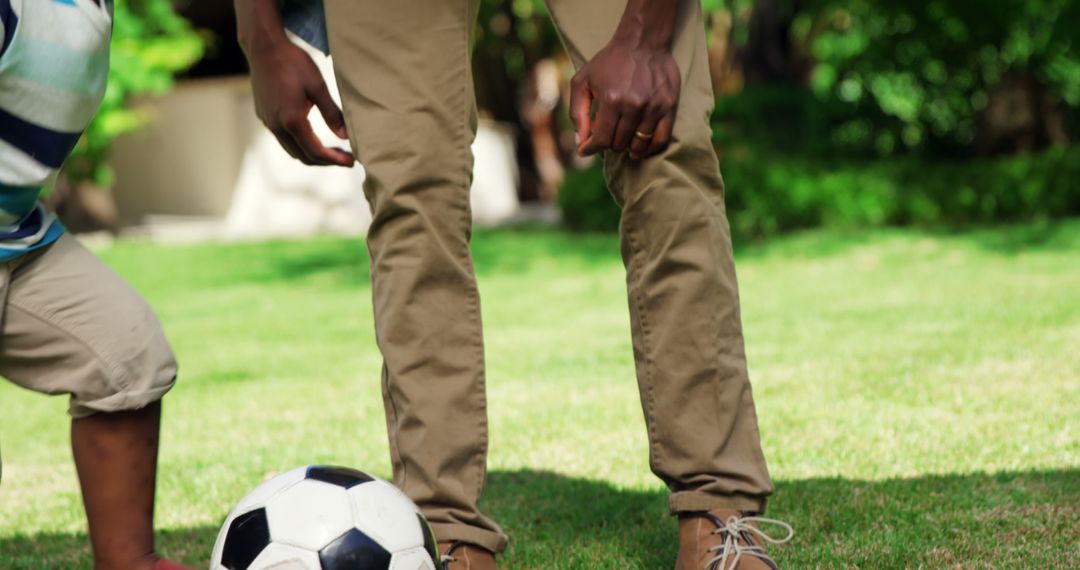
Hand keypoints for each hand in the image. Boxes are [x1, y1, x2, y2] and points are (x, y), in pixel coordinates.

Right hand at [247, 39, 353, 166]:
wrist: (263, 47)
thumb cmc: (293, 62)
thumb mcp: (318, 86)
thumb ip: (332, 113)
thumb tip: (345, 136)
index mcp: (291, 120)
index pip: (316, 152)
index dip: (335, 160)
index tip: (352, 161)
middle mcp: (277, 126)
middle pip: (303, 156)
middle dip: (325, 161)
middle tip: (345, 157)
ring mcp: (268, 122)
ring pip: (292, 150)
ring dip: (312, 154)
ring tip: (332, 150)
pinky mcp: (264, 116)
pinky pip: (283, 139)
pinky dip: (300, 144)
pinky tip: (312, 135)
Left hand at [570, 41, 680, 159]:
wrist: (642, 41)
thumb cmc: (609, 61)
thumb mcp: (582, 81)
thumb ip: (577, 112)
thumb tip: (580, 142)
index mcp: (612, 99)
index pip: (602, 139)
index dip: (590, 148)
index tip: (585, 150)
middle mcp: (634, 105)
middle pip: (619, 143)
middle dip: (608, 144)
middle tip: (605, 135)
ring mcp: (654, 107)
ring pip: (638, 145)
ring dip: (627, 147)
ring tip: (621, 140)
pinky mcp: (669, 107)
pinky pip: (660, 140)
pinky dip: (648, 149)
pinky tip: (639, 149)